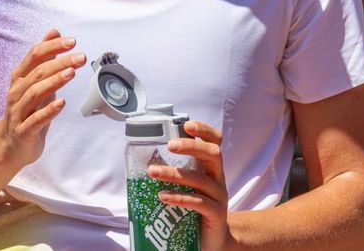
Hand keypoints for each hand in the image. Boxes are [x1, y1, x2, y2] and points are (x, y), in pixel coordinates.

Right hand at [0, 29, 85, 168]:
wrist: (10, 145)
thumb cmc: (27, 110)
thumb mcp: (35, 81)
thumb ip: (44, 57)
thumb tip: (54, 32)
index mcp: (20, 78)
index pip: (34, 56)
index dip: (52, 47)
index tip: (72, 42)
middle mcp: (16, 92)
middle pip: (37, 72)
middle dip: (60, 63)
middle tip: (80, 57)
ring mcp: (18, 112)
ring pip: (34, 93)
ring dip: (54, 82)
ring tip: (71, 73)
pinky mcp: (24, 131)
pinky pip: (36, 120)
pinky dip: (49, 110)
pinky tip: (62, 103)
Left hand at [152, 120, 233, 250]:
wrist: (214, 241)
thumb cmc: (196, 211)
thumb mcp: (190, 188)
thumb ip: (177, 174)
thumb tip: (144, 161)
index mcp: (212, 169)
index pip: (215, 142)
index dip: (205, 131)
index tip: (187, 125)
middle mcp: (218, 179)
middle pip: (213, 154)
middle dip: (191, 147)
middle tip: (170, 146)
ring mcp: (219, 196)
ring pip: (199, 179)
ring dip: (174, 174)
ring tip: (152, 172)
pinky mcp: (216, 214)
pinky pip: (199, 203)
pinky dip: (179, 198)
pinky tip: (162, 197)